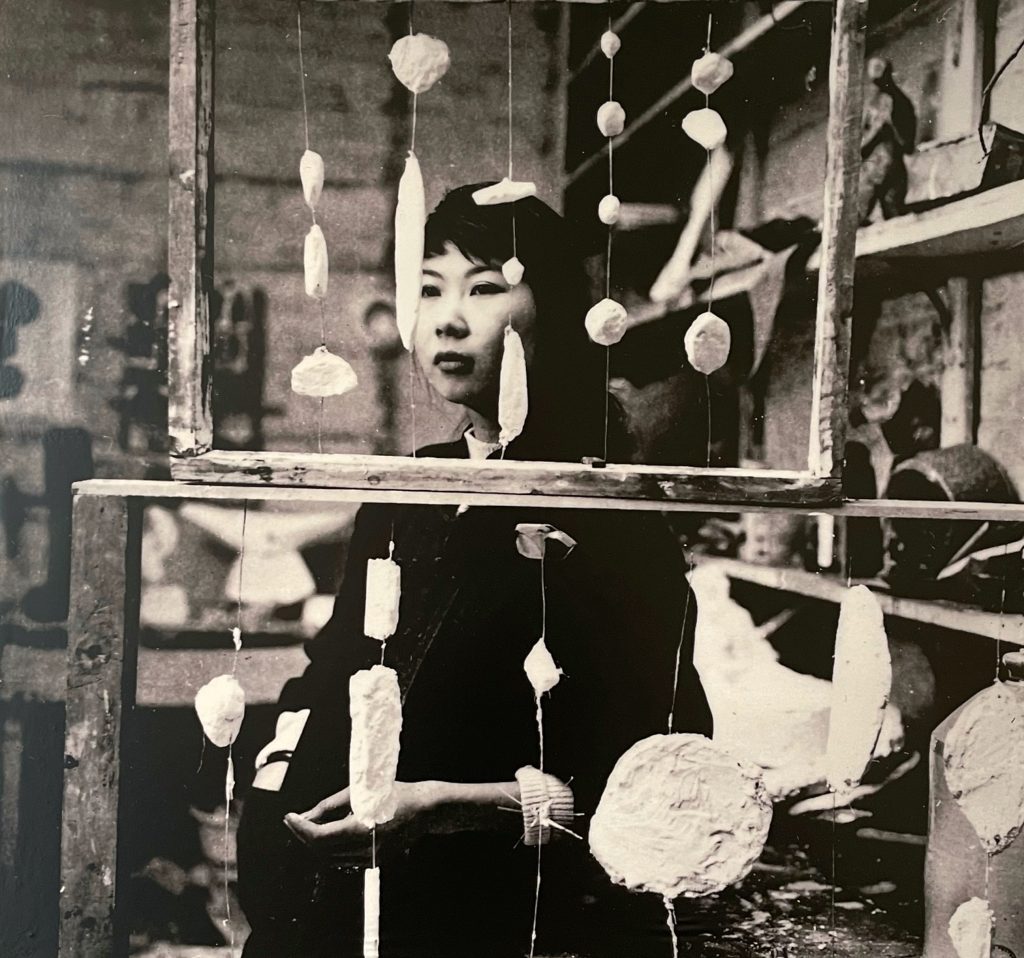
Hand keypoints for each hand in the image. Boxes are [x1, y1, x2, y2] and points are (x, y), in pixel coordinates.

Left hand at [283, 781, 442, 866]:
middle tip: (295, 819)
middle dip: (305, 836)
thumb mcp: (359, 792)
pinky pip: (344, 858)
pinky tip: (330, 832)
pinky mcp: (375, 861)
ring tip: (310, 824)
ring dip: (317, 843)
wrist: (424, 808)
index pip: (320, 837)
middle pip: (322, 851)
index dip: (300, 829)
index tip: (289, 817)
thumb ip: (329, 806)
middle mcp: (365, 850)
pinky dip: (331, 847)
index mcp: (361, 830)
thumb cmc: (393, 794)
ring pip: (331, 858)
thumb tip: (305, 816)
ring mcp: (371, 859)